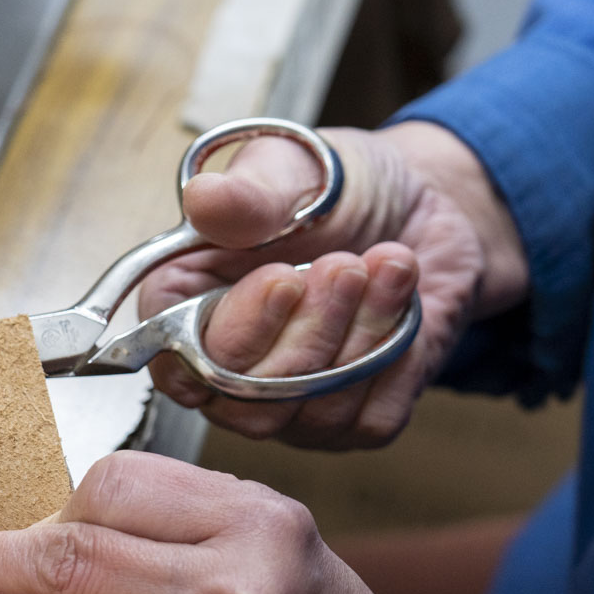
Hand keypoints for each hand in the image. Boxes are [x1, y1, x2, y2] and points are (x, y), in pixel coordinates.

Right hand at [140, 121, 528, 446]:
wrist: (415, 209)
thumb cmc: (334, 190)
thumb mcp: (289, 172)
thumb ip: (246, 197)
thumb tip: (203, 199)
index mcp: (186, 308)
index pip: (178, 361)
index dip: (232, 332)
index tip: (281, 280)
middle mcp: (225, 368)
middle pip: (246, 399)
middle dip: (307, 331)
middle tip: (345, 264)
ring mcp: (286, 406)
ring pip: (311, 411)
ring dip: (360, 334)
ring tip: (389, 263)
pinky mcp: (348, 421)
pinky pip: (368, 418)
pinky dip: (396, 359)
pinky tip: (403, 303)